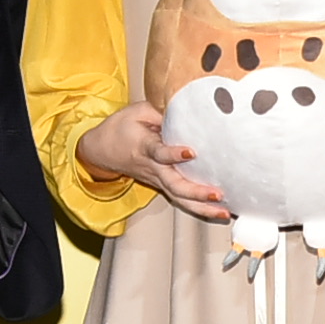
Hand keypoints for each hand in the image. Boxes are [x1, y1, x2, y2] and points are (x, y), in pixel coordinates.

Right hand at [74, 103, 231, 222]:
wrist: (101, 150)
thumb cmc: (121, 128)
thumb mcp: (138, 111)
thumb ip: (161, 112)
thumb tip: (188, 111)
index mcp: (144, 147)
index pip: (159, 153)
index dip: (173, 154)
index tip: (190, 152)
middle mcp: (152, 168)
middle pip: (174, 185)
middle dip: (196, 192)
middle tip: (217, 193)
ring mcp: (157, 180)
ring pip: (178, 198)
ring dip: (202, 207)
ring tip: (223, 212)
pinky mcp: (162, 185)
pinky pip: (181, 200)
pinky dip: (200, 208)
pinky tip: (218, 212)